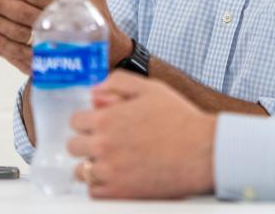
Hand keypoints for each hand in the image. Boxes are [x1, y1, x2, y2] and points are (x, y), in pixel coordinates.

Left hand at [68, 71, 216, 198]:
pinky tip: (117, 175)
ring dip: (92, 165)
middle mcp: (103, 145)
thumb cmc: (180, 120)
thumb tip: (95, 90)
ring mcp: (109, 171)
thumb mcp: (151, 89)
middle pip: (73, 146)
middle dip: (87, 142)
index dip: (88, 120)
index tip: (99, 124)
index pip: (75, 121)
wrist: (201, 151)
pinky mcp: (119, 193)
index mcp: (107, 119)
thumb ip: (118, 82)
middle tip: (106, 142)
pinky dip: (101, 186)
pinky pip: (93, 192)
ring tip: (113, 160)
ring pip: (81, 171)